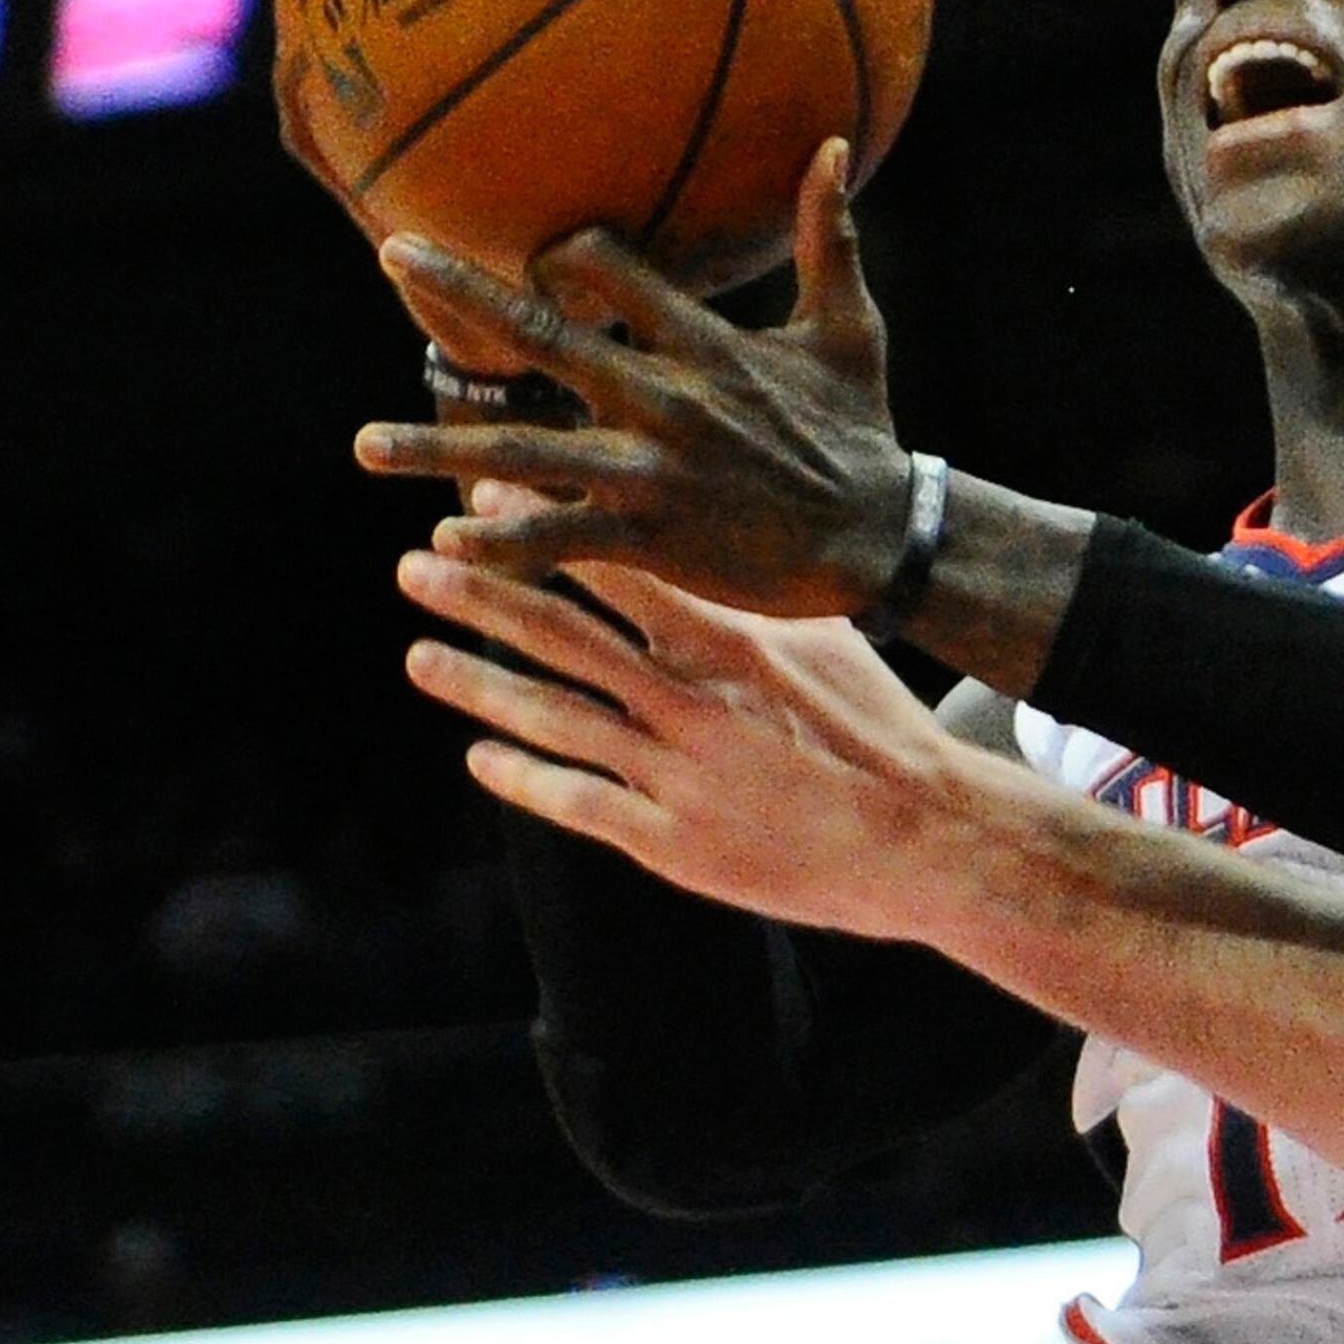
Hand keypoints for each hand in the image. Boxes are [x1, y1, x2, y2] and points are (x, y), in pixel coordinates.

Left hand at [355, 139, 917, 617]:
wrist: (882, 540)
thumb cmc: (864, 433)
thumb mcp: (852, 330)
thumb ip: (829, 237)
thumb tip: (837, 142)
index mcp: (705, 343)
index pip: (612, 268)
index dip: (568, 254)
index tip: (542, 258)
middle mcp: (664, 399)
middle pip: (541, 334)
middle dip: (460, 292)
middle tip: (391, 250)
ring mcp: (649, 471)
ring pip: (523, 449)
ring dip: (437, 446)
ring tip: (365, 445)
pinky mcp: (650, 536)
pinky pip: (558, 537)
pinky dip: (503, 539)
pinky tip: (446, 539)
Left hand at [395, 547, 993, 938]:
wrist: (925, 836)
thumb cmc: (882, 733)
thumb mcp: (827, 644)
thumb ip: (754, 603)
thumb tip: (706, 550)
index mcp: (732, 643)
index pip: (620, 569)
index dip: (544, 532)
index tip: (488, 501)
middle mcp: (693, 701)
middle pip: (565, 636)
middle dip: (483, 597)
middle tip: (418, 565)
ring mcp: (678, 774)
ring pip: (555, 717)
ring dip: (478, 682)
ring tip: (420, 655)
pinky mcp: (675, 842)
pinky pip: (579, 802)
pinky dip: (523, 777)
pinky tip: (480, 757)